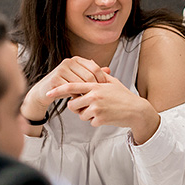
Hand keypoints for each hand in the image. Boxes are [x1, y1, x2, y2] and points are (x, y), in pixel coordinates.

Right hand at [21, 56, 107, 121]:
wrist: (43, 92)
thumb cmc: (64, 85)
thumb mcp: (80, 79)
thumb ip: (93, 74)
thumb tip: (109, 70)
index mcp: (77, 59)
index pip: (95, 68)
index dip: (101, 80)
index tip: (104, 90)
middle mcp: (69, 62)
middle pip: (89, 76)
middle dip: (94, 88)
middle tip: (96, 98)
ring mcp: (61, 69)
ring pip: (81, 83)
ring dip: (85, 93)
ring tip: (87, 100)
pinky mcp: (55, 78)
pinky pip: (71, 89)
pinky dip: (76, 96)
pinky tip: (77, 101)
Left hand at [46, 73, 160, 143]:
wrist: (136, 110)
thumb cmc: (124, 96)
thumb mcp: (112, 82)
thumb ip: (99, 74)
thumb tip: (91, 62)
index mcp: (95, 86)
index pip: (72, 86)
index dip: (58, 90)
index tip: (48, 92)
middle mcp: (94, 96)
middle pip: (73, 104)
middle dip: (77, 107)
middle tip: (88, 106)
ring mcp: (96, 108)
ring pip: (81, 114)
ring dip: (88, 115)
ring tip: (102, 110)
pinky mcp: (99, 119)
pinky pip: (90, 122)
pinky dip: (97, 121)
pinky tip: (107, 116)